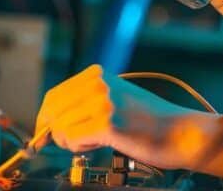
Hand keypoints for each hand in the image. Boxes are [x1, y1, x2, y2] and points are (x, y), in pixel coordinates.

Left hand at [33, 64, 222, 170]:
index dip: (45, 118)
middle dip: (55, 132)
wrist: (179, 132)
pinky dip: (80, 147)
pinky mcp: (106, 123)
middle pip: (52, 111)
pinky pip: (72, 139)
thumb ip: (84, 103)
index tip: (44, 133)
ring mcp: (102, 102)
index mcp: (97, 74)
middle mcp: (98, 83)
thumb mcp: (114, 98)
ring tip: (95, 141)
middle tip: (70, 143)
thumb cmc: (149, 121)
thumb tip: (49, 120)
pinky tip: (100, 144)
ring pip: (60, 128)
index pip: (54, 95)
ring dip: (71, 142)